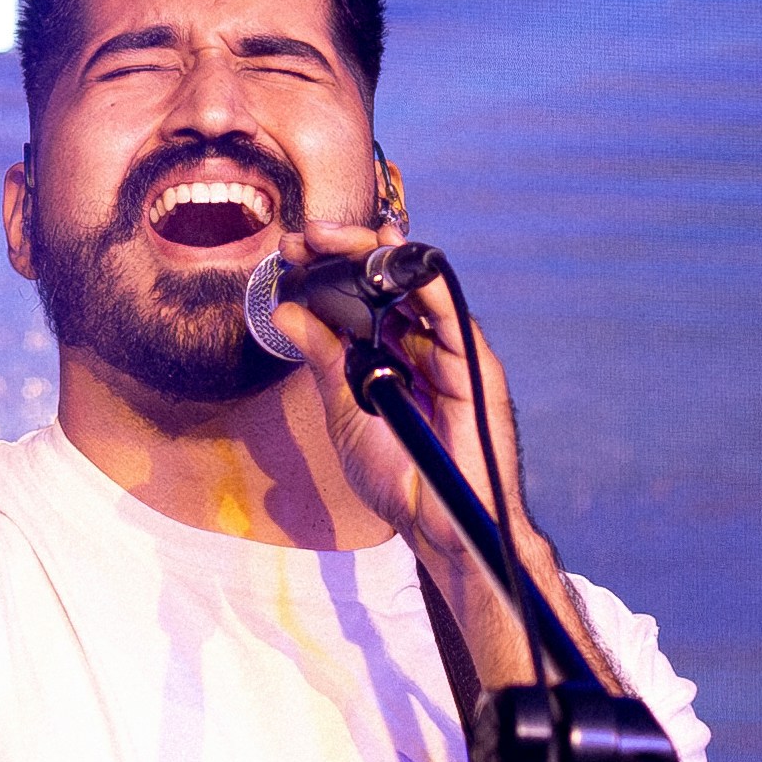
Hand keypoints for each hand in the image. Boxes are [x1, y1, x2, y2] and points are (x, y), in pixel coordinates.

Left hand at [295, 226, 541, 633]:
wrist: (435, 526)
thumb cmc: (397, 476)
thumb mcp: (345, 410)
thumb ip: (323, 359)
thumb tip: (287, 311)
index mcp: (393, 355)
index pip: (363, 298)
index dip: (329, 270)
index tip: (289, 253)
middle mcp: (423, 346)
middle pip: (390, 281)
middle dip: (347, 250)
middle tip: (305, 235)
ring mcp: (451, 352)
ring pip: (420, 284)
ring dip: (377, 254)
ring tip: (334, 238)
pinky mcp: (475, 366)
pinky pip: (451, 312)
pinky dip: (424, 279)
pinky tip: (393, 254)